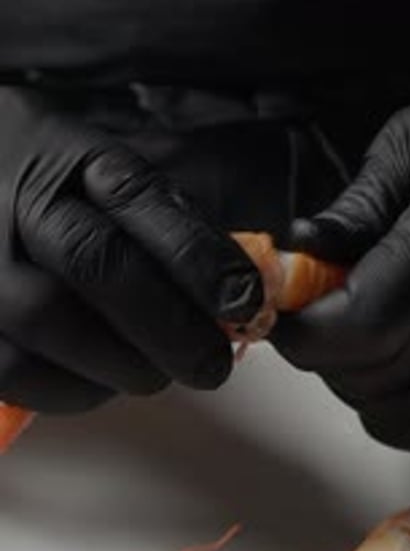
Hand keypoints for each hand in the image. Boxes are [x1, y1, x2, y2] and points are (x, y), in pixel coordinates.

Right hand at [0, 88, 261, 411]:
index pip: (137, 198)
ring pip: (46, 323)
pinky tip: (100, 381)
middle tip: (211, 365)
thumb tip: (237, 295)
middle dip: (167, 325)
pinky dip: (71, 390)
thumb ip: (169, 228)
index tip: (245, 300)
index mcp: (63, 160)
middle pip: (93, 264)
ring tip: (155, 371)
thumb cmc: (55, 198)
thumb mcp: (110, 184)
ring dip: (120, 364)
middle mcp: (11, 204)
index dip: (197, 255)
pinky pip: (12, 372)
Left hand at [272, 101, 409, 451]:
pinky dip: (392, 416)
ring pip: (391, 409)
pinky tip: (381, 376)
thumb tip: (301, 248)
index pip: (354, 326)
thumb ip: (358, 201)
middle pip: (364, 373)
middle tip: (314, 308)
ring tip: (348, 332)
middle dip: (318, 347)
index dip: (302, 327)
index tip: (281, 305)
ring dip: (350, 379)